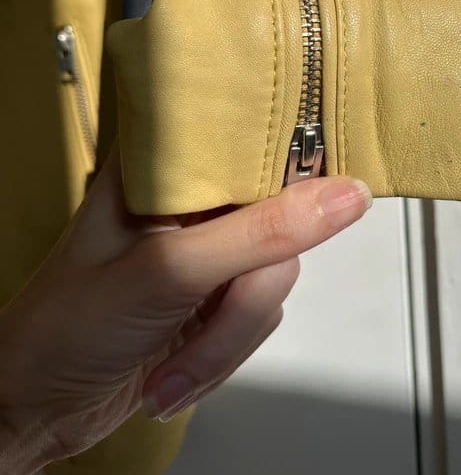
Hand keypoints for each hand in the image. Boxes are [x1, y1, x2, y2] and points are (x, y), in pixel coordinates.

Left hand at [0, 146, 370, 473]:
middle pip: (279, 218)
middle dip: (246, 292)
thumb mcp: (167, 272)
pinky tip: (178, 367)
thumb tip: (342, 196)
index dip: (292, 156)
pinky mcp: (215, 294)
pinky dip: (227, 351)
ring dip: (230, 336)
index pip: (251, 132)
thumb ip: (259, 233)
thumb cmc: (68, 326)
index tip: (317, 189)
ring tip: (175, 363)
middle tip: (210, 316)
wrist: (36, 410)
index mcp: (164, 161)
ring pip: (274, 275)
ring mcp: (204, 248)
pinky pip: (261, 314)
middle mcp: (190, 199)